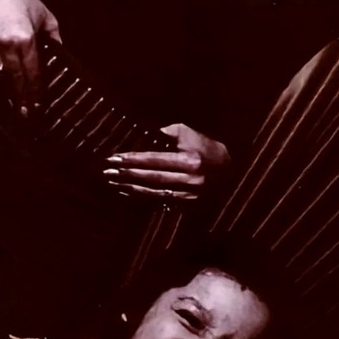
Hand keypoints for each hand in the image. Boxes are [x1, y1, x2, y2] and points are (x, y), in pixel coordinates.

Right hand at [0, 0, 60, 114]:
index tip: (38, 103)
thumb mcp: (46, 18)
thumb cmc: (25, 1)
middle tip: (25, 112)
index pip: (32, 72)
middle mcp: (5, 44)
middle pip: (14, 78)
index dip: (35, 90)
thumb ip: (54, 39)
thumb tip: (60, 57)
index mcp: (26, 39)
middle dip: (21, 96)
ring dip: (5, 87)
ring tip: (12, 101)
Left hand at [103, 123, 229, 201]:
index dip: (134, 159)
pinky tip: (127, 192)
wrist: (230, 170)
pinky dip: (141, 196)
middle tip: (108, 171)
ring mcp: (189, 196)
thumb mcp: (189, 134)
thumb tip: (144, 134)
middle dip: (128, 174)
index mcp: (190, 161)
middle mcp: (190, 180)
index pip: (156, 160)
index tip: (115, 158)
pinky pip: (159, 201)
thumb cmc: (206, 147)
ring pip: (154, 192)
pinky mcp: (187, 205)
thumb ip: (166, 133)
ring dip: (131, 187)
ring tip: (113, 182)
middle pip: (152, 178)